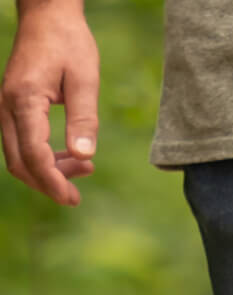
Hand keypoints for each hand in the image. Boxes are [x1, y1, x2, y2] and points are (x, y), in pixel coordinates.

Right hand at [2, 0, 98, 205]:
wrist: (48, 14)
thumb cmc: (68, 42)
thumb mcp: (84, 79)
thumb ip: (84, 119)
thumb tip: (84, 157)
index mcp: (24, 99)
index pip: (33, 155)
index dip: (52, 182)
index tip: (73, 199)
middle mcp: (8, 105)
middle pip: (20, 163)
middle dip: (48, 184)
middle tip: (77, 195)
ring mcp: (6, 106)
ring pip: (18, 156)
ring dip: (47, 172)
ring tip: (84, 168)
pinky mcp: (13, 107)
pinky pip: (21, 143)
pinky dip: (42, 158)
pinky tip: (71, 156)